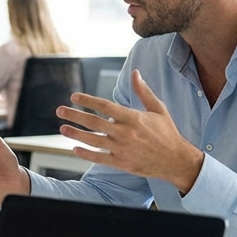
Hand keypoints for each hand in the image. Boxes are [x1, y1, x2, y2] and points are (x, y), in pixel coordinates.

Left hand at [54, 70, 203, 193]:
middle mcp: (125, 133)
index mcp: (133, 118)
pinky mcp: (122, 163)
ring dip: (76, 134)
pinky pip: (100, 158)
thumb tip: (135, 73)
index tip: (74, 97)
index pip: (105, 106)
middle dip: (75, 116)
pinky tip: (75, 149)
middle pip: (94, 123)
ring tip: (62, 128)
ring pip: (93, 141)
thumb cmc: (167, 133)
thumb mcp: (158, 109)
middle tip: (60, 111)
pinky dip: (86, 154)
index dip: (88, 101)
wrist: (176, 160)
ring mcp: (122, 149)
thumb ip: (143, 91)